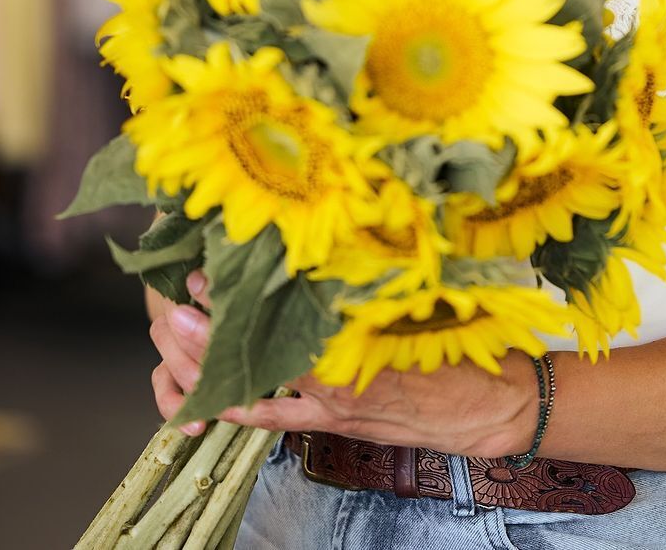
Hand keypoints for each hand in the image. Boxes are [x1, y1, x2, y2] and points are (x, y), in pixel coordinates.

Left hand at [149, 268, 538, 455]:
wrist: (489, 407)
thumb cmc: (462, 349)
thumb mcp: (422, 305)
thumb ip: (372, 283)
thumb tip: (332, 242)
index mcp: (354, 349)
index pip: (278, 324)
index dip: (236, 303)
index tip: (208, 269)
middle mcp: (334, 383)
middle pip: (256, 357)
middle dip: (210, 330)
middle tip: (178, 295)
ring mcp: (329, 408)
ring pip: (253, 390)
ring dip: (211, 367)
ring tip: (176, 335)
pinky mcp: (333, 423)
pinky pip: (273, 419)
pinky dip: (236, 406)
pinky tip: (204, 395)